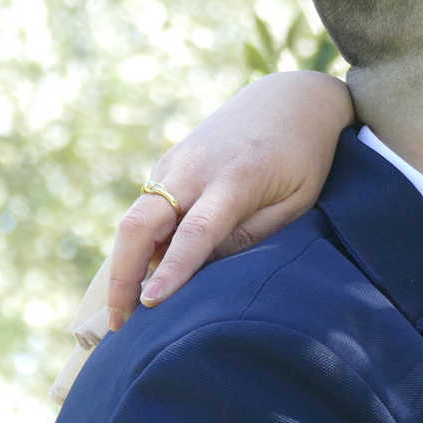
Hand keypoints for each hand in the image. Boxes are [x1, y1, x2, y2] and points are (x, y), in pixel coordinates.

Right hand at [106, 71, 354, 328]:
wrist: (292, 99)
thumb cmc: (304, 158)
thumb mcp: (297, 201)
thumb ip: (251, 234)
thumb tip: (204, 268)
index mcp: (236, 179)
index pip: (196, 231)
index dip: (174, 269)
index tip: (151, 303)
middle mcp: (195, 168)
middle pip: (140, 224)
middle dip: (123, 276)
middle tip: (118, 324)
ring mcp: (176, 162)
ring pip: (134, 218)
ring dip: (125, 264)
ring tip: (126, 312)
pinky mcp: (168, 163)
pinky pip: (146, 208)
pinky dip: (140, 242)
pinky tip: (146, 274)